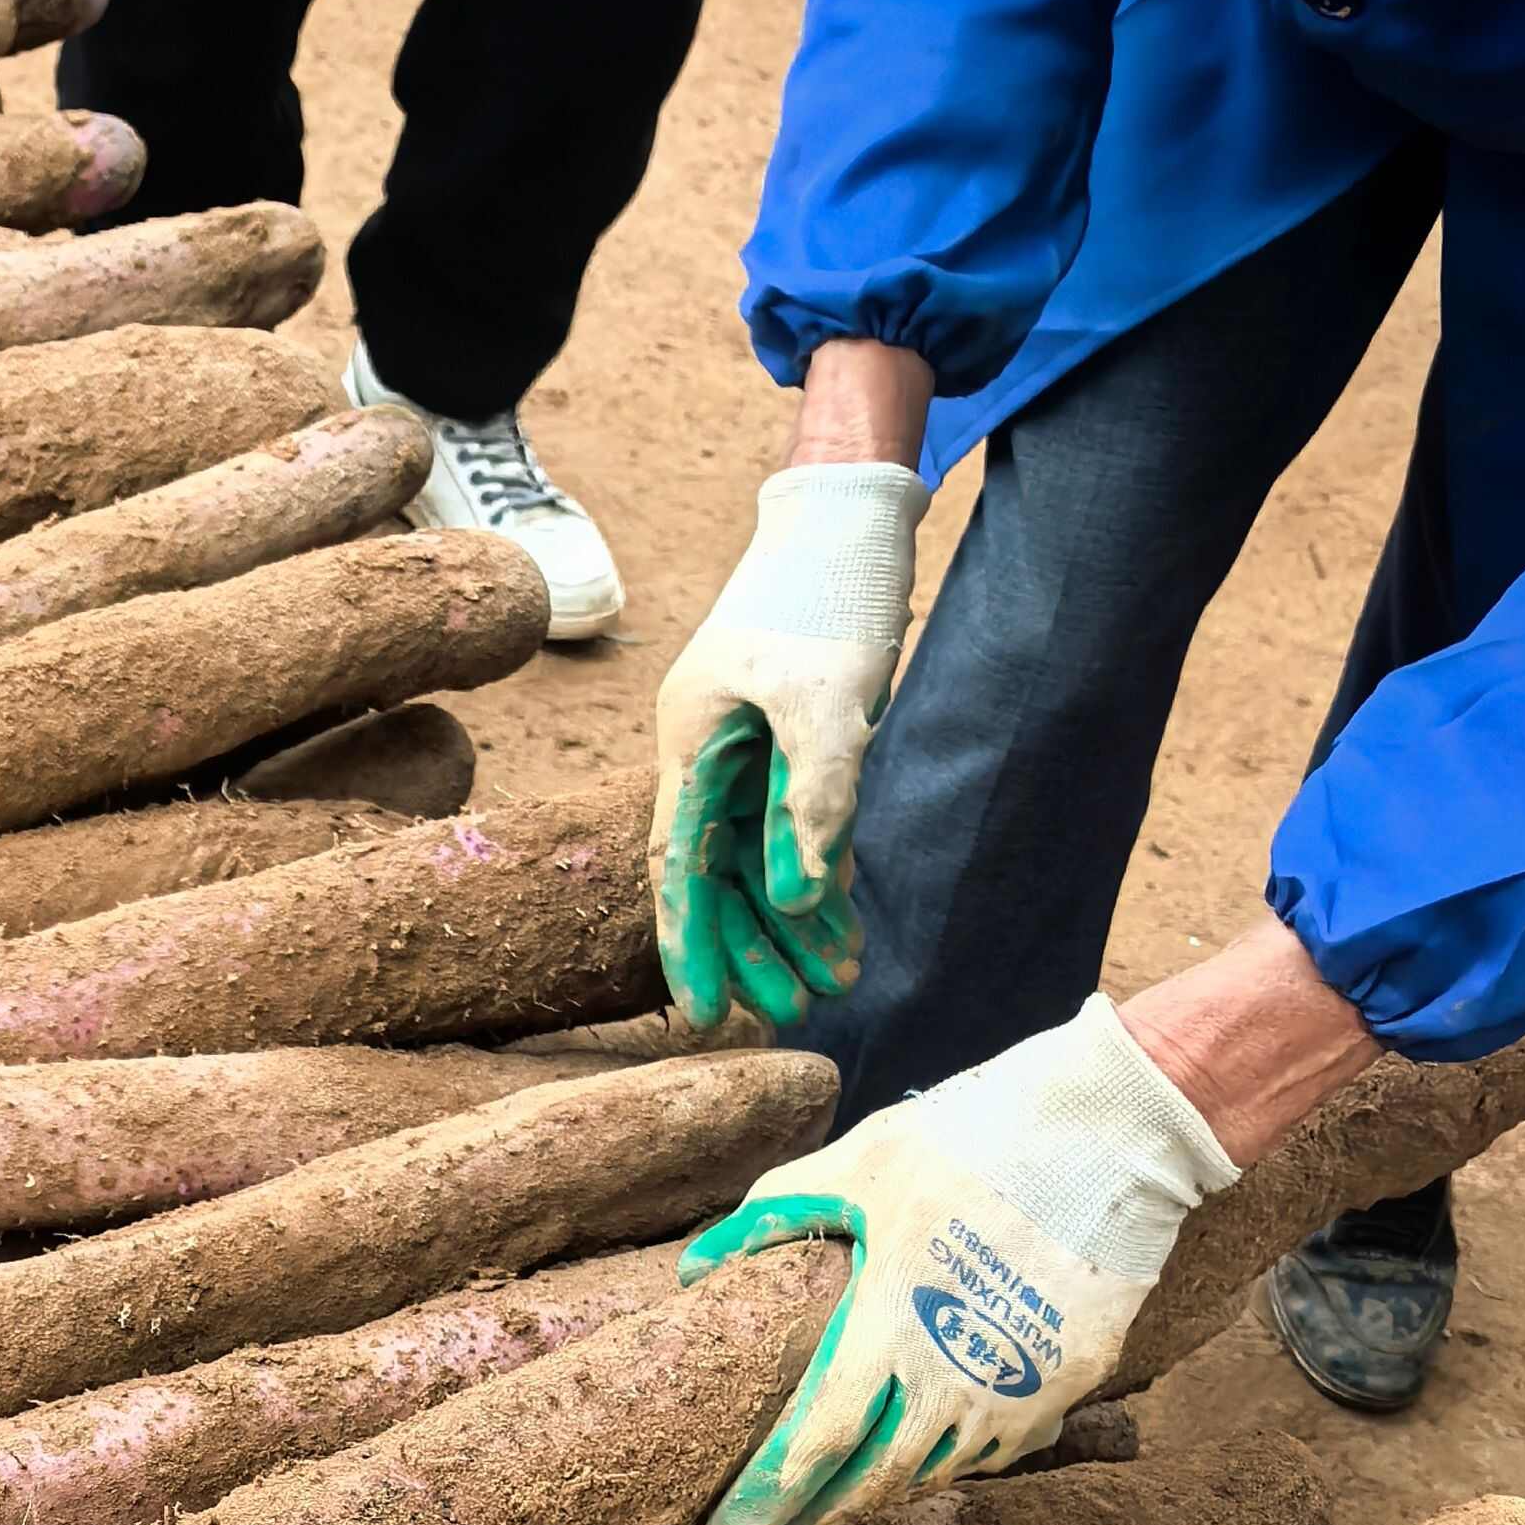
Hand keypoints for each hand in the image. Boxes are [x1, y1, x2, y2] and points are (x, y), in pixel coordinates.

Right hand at [651, 459, 924, 1031]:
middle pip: (716, 876)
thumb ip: (814, 796)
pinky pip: (796, 831)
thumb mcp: (828, 695)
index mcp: (688, 741)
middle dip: (751, 945)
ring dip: (792, 922)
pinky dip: (821, 878)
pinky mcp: (786, 746)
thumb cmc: (827, 588)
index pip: (674, 865)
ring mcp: (745, 753)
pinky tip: (846, 929)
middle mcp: (706, 756)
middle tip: (790, 1011)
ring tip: (831, 982)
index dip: (689, 942)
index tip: (702, 1013)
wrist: (851, 512)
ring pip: (758, 861)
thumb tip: (799, 894)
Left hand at [690, 995, 1241, 1524]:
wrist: (1117, 1131)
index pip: (813, 1448)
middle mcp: (952, 1378)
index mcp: (887, 1328)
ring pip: (935, 1472)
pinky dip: (953, 1458)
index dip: (766, 1502)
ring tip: (841, 1501)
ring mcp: (1019, 1390)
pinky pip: (999, 1448)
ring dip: (880, 1494)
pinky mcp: (1069, 1383)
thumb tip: (694, 1269)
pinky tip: (926, 1453)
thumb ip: (773, 1215)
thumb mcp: (861, 1162)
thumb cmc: (977, 1139)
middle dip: (816, 1519)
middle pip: (870, 1483)